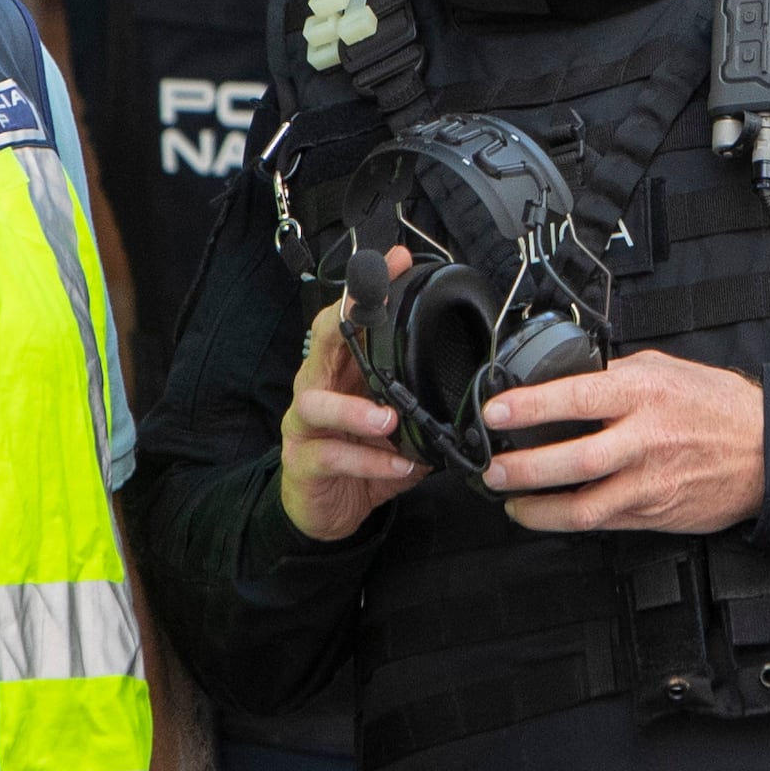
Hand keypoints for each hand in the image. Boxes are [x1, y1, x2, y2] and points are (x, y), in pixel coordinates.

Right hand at [278, 271, 426, 543]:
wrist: (327, 507)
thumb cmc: (361, 453)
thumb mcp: (393, 417)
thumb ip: (416, 391)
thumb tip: (465, 365)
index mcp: (339, 369)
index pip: (348, 318)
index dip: (368, 289)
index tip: (394, 263)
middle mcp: (316, 388)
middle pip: (321, 342)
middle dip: (346, 321)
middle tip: (371, 315)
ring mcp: (304, 425)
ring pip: (317, 404)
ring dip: (355, 410)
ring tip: (389, 419)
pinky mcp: (304, 461)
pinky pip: (332, 456)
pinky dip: (369, 462)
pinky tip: (399, 465)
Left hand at [475, 349, 769, 533]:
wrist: (767, 451)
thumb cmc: (717, 406)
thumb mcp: (666, 369)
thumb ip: (617, 374)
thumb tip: (568, 377)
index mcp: (645, 393)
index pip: (577, 398)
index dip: (530, 407)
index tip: (496, 412)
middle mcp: (647, 439)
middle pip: (575, 459)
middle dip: (524, 467)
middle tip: (492, 468)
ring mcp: (650, 482)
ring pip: (585, 506)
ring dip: (539, 507)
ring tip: (510, 500)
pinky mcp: (654, 513)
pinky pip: (603, 521)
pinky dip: (568, 520)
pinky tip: (547, 513)